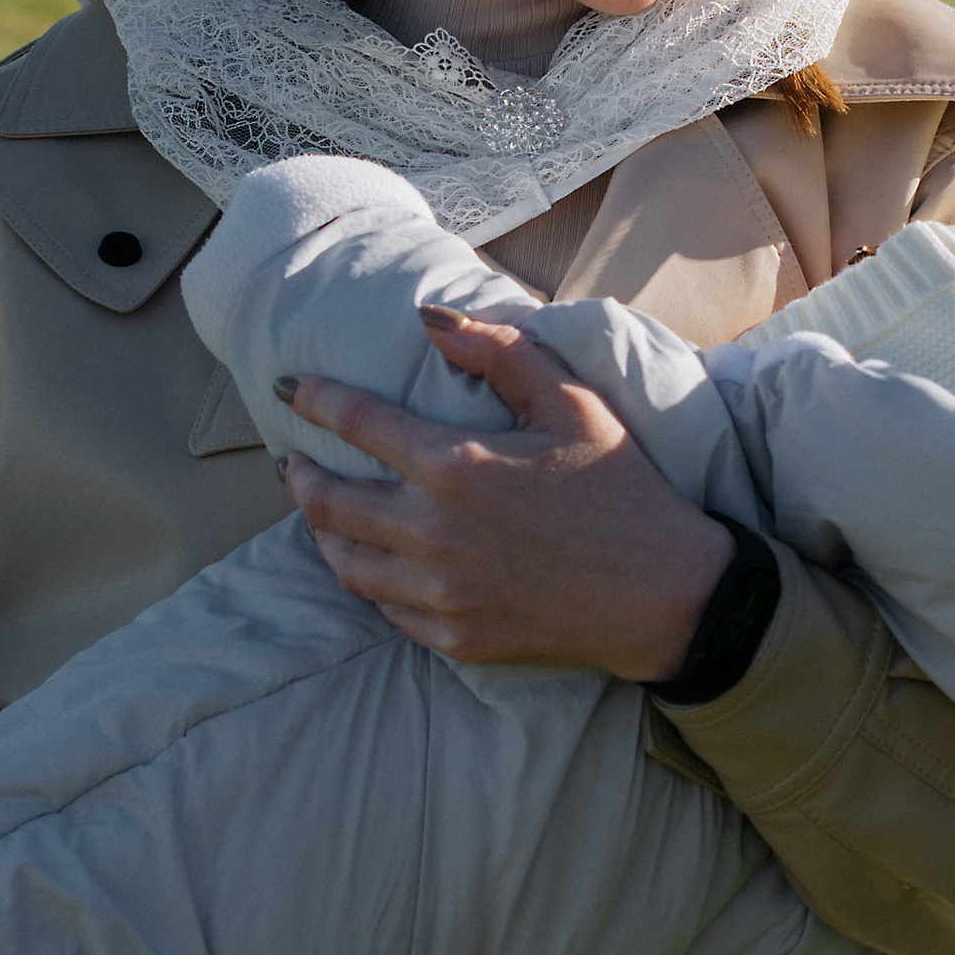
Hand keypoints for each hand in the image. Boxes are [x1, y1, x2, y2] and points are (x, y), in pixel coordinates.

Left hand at [277, 305, 735, 680]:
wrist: (665, 595)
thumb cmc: (622, 489)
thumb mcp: (572, 402)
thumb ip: (499, 351)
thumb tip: (429, 319)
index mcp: (456, 466)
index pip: (356, 423)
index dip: (314, 400)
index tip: (289, 388)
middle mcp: (432, 532)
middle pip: (328, 502)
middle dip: (300, 475)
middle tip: (294, 461)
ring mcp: (439, 592)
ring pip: (344, 562)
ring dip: (322, 532)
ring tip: (322, 513)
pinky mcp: (454, 636)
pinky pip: (384, 609)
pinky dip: (368, 581)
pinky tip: (373, 566)